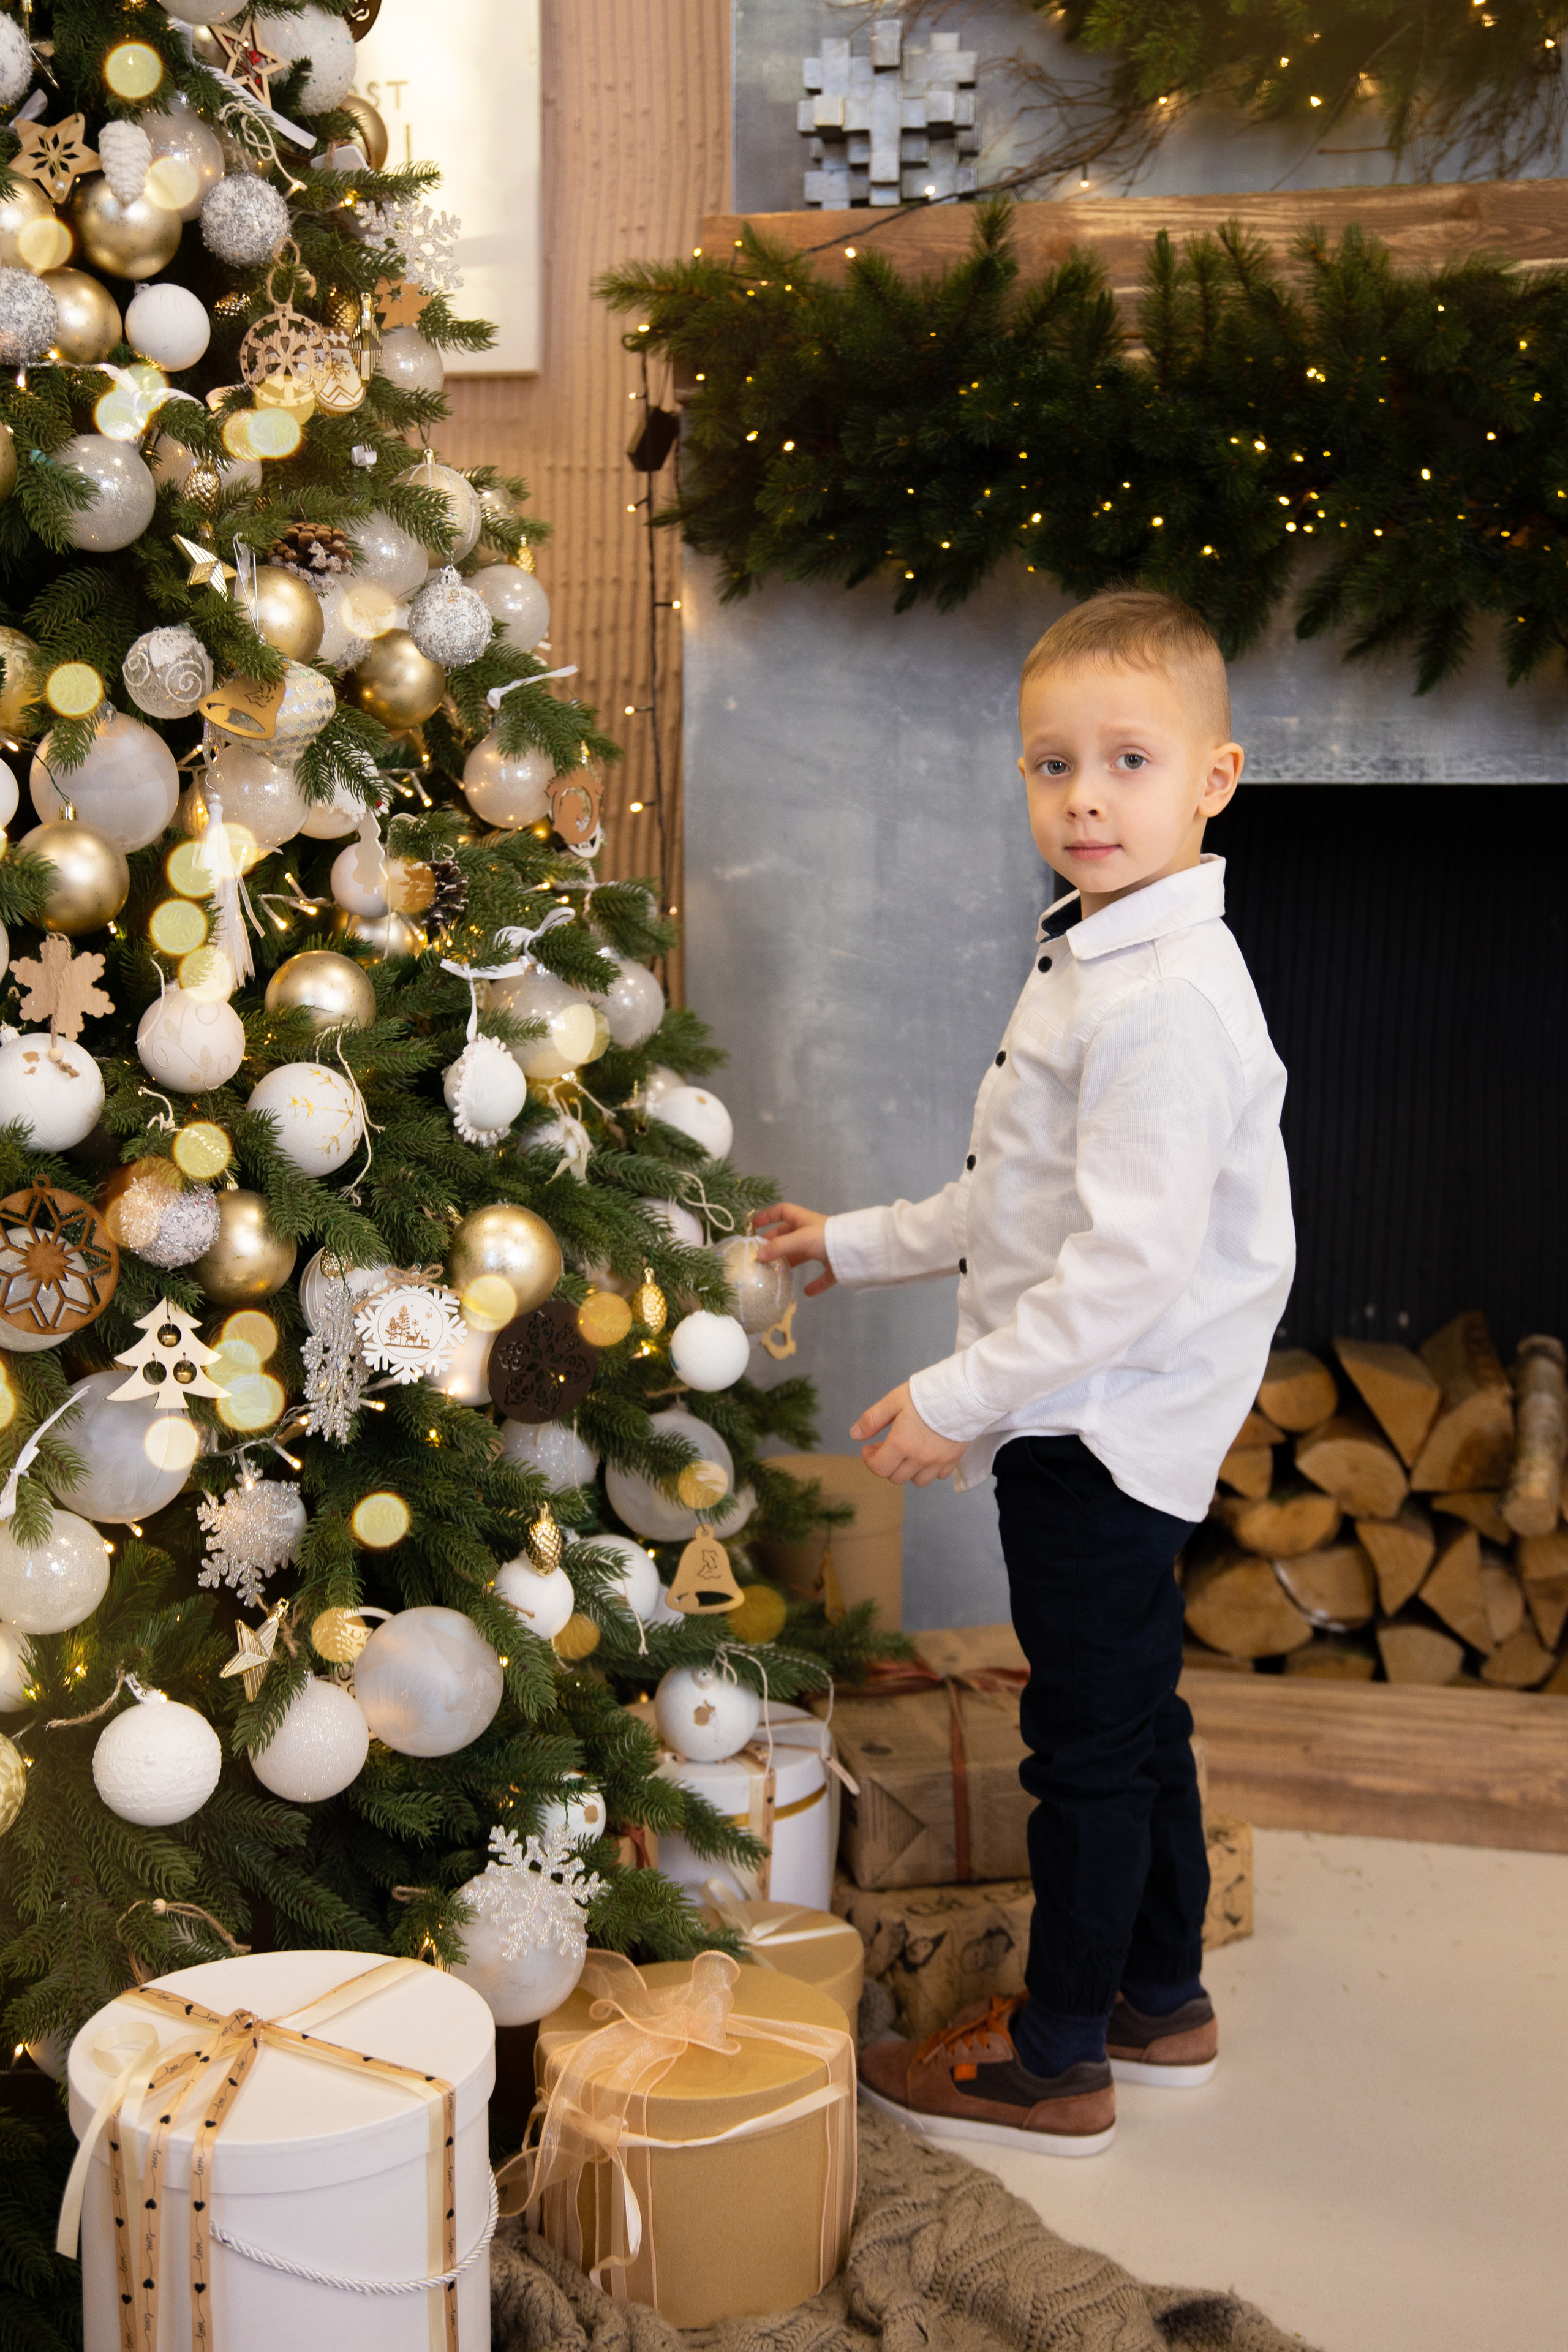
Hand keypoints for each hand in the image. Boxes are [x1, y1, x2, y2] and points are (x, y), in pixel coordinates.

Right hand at [753, 1201, 836, 1295]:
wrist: (856, 1248)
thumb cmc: (826, 1237)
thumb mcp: (800, 1239)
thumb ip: (779, 1247)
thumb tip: (758, 1256)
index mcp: (804, 1220)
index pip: (782, 1211)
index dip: (768, 1215)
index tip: (753, 1224)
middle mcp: (812, 1233)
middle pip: (788, 1235)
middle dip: (774, 1242)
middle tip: (759, 1253)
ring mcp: (823, 1249)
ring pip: (802, 1255)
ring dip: (789, 1263)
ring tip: (775, 1272)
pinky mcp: (833, 1266)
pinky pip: (822, 1276)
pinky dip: (815, 1284)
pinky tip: (806, 1292)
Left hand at [851, 1382, 967, 1486]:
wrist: (964, 1393)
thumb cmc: (927, 1394)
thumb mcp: (894, 1401)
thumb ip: (872, 1419)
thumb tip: (855, 1435)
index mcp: (902, 1444)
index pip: (879, 1468)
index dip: (870, 1460)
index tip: (869, 1448)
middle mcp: (919, 1458)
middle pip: (896, 1477)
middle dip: (887, 1464)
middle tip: (886, 1447)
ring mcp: (938, 1461)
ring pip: (917, 1481)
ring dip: (908, 1470)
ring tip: (907, 1452)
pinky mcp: (954, 1460)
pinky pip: (938, 1476)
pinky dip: (930, 1470)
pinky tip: (927, 1453)